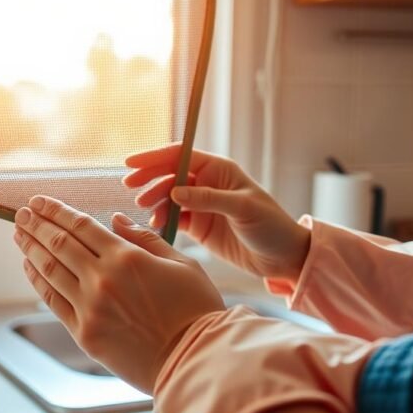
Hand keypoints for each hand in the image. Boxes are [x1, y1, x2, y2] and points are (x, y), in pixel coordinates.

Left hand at [13, 195, 224, 393]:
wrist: (193, 361)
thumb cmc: (196, 312)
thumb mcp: (182, 264)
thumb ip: (145, 239)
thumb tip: (115, 221)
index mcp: (127, 258)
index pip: (82, 226)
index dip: (57, 210)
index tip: (40, 200)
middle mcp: (102, 280)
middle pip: (59, 243)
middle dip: (37, 224)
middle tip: (22, 213)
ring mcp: (90, 308)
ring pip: (50, 270)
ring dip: (31, 248)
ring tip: (19, 234)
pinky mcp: (84, 333)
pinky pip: (53, 300)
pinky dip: (38, 280)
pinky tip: (29, 266)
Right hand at [124, 145, 309, 281]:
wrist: (282, 257)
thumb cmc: (270, 226)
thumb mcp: (242, 208)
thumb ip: (208, 198)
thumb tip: (175, 191)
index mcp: (218, 170)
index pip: (180, 155)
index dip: (154, 157)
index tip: (130, 163)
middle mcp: (207, 184)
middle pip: (169, 174)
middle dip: (148, 179)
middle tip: (130, 187)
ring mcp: (201, 205)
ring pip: (168, 197)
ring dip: (154, 201)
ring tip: (146, 212)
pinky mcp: (198, 226)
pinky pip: (173, 219)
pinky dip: (162, 221)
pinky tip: (156, 226)